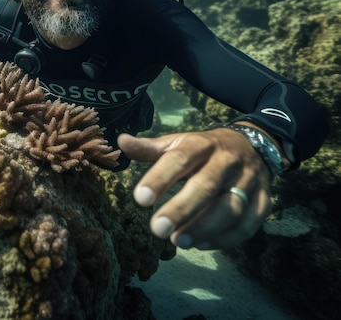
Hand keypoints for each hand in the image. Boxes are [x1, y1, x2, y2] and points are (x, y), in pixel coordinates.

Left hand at [117, 127, 271, 249]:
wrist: (251, 145)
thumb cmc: (202, 150)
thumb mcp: (178, 143)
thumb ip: (150, 148)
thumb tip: (121, 141)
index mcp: (201, 144)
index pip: (179, 160)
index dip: (159, 178)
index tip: (139, 199)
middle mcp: (227, 161)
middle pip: (206, 185)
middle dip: (181, 209)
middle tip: (157, 229)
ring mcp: (248, 181)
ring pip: (230, 207)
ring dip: (203, 227)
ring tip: (178, 241)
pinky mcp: (263, 202)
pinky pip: (247, 225)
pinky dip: (225, 239)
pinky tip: (202, 244)